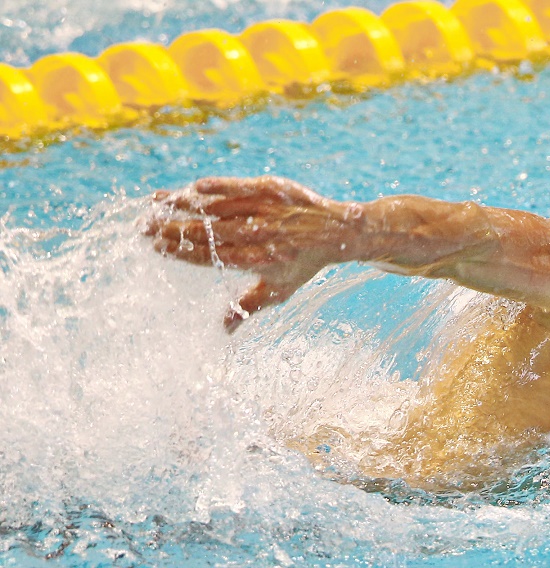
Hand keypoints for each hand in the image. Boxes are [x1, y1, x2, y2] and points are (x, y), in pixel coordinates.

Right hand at [145, 176, 350, 331]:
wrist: (339, 233)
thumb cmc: (303, 264)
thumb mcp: (279, 290)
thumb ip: (248, 307)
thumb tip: (222, 332)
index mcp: (256, 260)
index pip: (211, 257)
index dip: (181, 252)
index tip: (155, 248)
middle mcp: (258, 235)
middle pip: (207, 232)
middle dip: (172, 229)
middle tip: (143, 227)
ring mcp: (264, 210)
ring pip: (218, 207)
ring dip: (183, 205)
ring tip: (154, 202)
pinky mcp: (271, 189)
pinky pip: (239, 186)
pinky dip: (217, 186)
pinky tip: (193, 188)